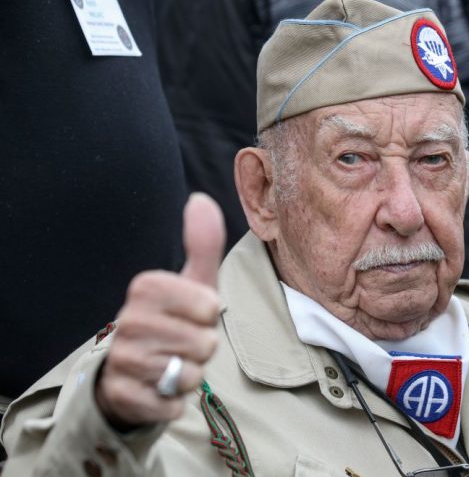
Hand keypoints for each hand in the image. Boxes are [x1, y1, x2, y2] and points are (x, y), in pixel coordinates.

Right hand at [96, 193, 225, 427]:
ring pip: (191, 375)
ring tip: (171, 363)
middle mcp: (128, 321)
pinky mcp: (122, 396)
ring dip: (191, 374)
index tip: (189, 314)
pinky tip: (159, 388)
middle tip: (181, 342)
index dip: (208, 316)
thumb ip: (202, 243)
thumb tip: (200, 199)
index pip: (210, 307)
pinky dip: (175, 401)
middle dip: (202, 348)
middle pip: (205, 343)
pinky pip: (172, 404)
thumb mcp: (192, 281)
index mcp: (145, 287)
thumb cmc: (174, 319)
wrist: (132, 370)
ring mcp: (122, 360)